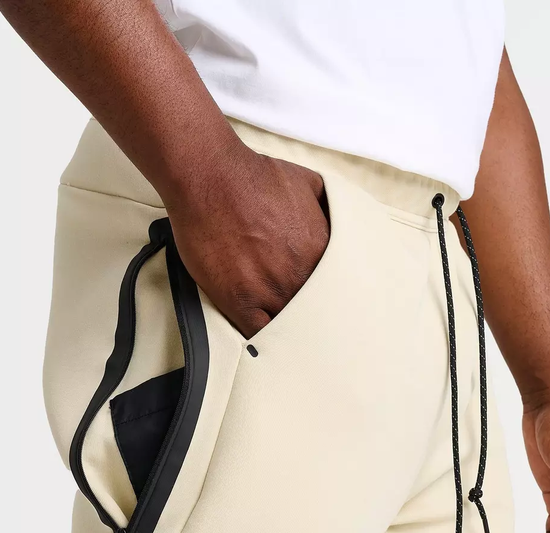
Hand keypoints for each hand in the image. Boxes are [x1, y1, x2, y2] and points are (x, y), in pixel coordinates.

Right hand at [164, 145, 329, 337]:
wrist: (212, 179)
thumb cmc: (254, 177)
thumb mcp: (308, 183)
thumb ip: (328, 207)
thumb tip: (337, 216)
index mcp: (322, 250)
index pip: (337, 288)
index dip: (330, 297)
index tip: (326, 302)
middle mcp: (301, 274)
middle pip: (316, 311)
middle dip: (314, 316)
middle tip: (313, 325)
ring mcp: (270, 290)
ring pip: (290, 325)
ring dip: (290, 329)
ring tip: (291, 337)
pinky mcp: (240, 301)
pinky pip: (259, 334)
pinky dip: (263, 338)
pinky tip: (266, 340)